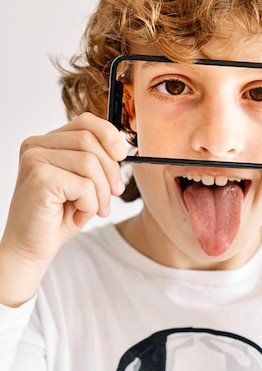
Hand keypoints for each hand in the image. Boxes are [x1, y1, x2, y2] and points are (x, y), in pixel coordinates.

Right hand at [0, 113, 126, 305]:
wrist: (30, 249)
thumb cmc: (57, 216)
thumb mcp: (82, 181)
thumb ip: (95, 159)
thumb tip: (122, 148)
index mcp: (46, 142)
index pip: (85, 121)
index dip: (109, 134)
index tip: (123, 155)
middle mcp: (37, 146)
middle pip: (90, 141)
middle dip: (110, 170)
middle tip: (114, 193)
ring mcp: (35, 160)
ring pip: (90, 162)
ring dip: (101, 191)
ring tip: (96, 209)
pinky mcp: (40, 179)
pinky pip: (84, 184)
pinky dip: (90, 203)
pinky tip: (79, 214)